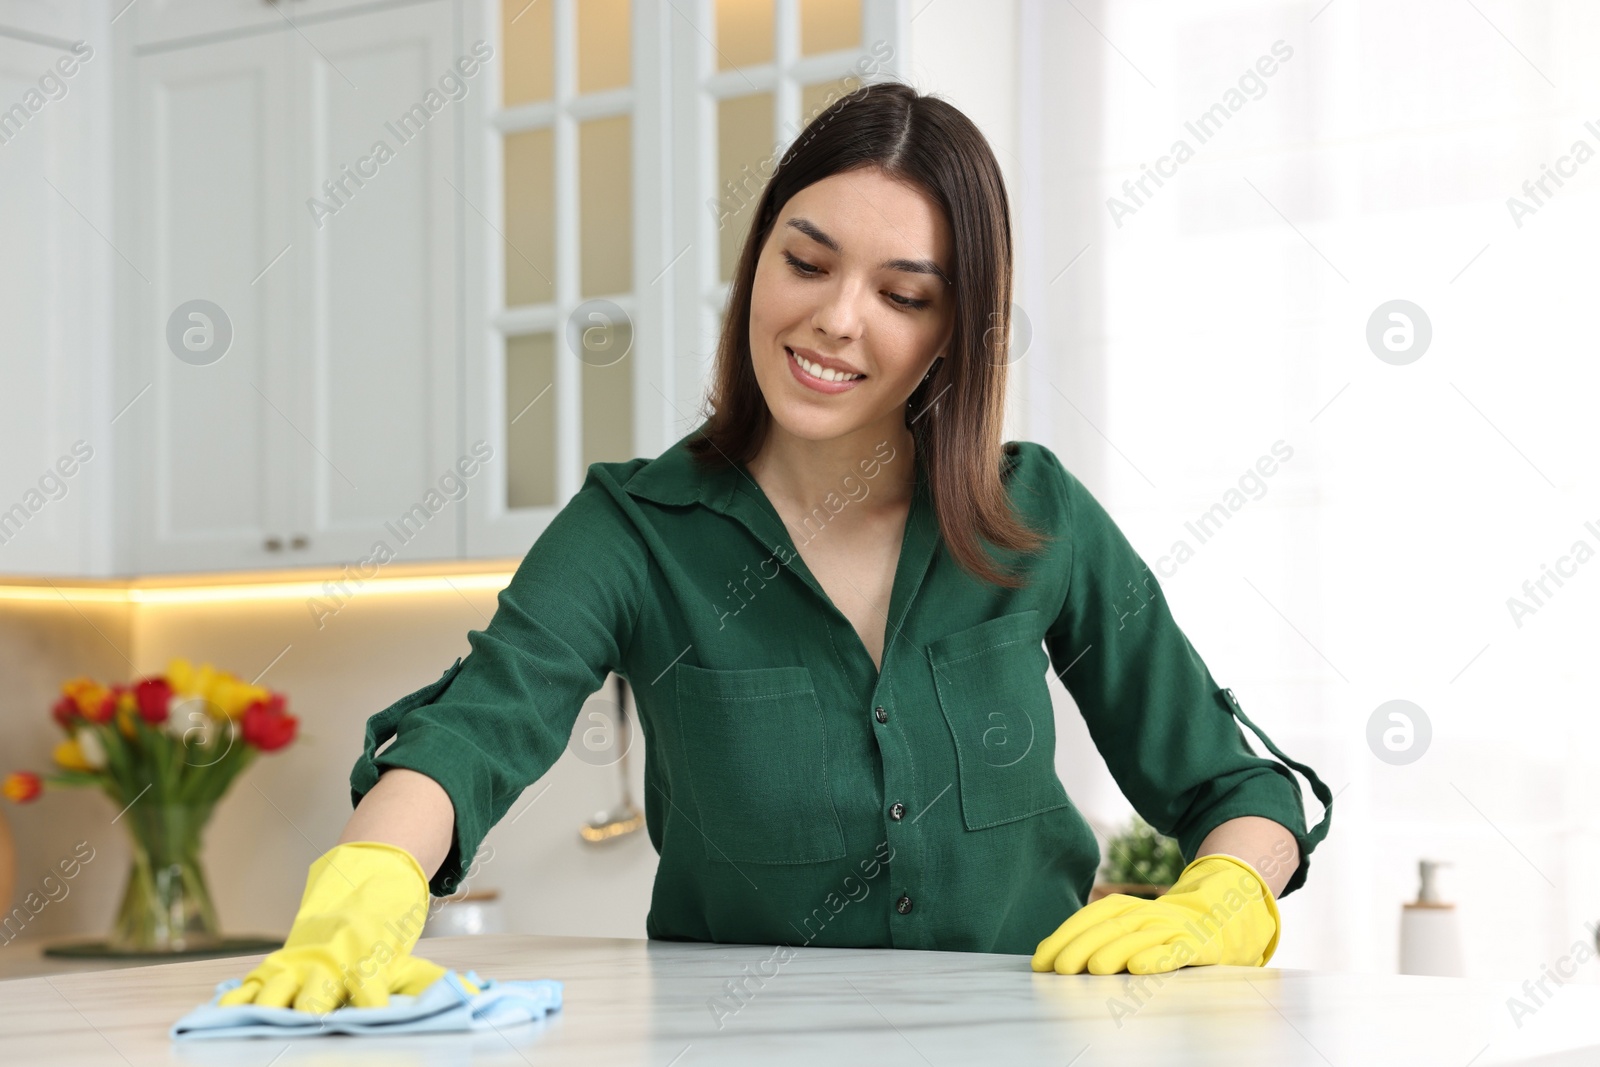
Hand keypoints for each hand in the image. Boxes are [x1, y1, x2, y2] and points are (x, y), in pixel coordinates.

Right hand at [218, 841, 477, 1011]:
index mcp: (365, 959)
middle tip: (311, 1021)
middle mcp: (330, 961)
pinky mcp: (277, 963)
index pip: (369, 983)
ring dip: (271, 1002)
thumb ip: (428, 982)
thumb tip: (466, 995)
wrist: (358, 886)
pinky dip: (237, 994)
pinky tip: (221, 1009)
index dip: (371, 998)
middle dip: (314, 1005)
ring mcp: (300, 961)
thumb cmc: (385, 934)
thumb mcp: (409, 958)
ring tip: (259, 1018)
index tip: (374, 1012)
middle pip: (319, 987)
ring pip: (281, 984)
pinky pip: (253, 980)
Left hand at [1031, 853, 1280, 974]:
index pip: (1089, 917)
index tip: (1041, 961)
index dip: (1063, 937)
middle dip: (1081, 946)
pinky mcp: (1198, 946)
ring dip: (1115, 951)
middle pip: (1109, 927)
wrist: (1222, 920)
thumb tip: (1048, 959)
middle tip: (1059, 969)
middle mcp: (1146, 913)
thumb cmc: (1161, 933)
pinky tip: (1140, 969)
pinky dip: (1159, 958)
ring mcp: (1173, 928)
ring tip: (1094, 969)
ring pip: (1140, 938)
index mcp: (1125, 907)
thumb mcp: (1128, 929)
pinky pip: (1178, 951)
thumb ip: (1095, 939)